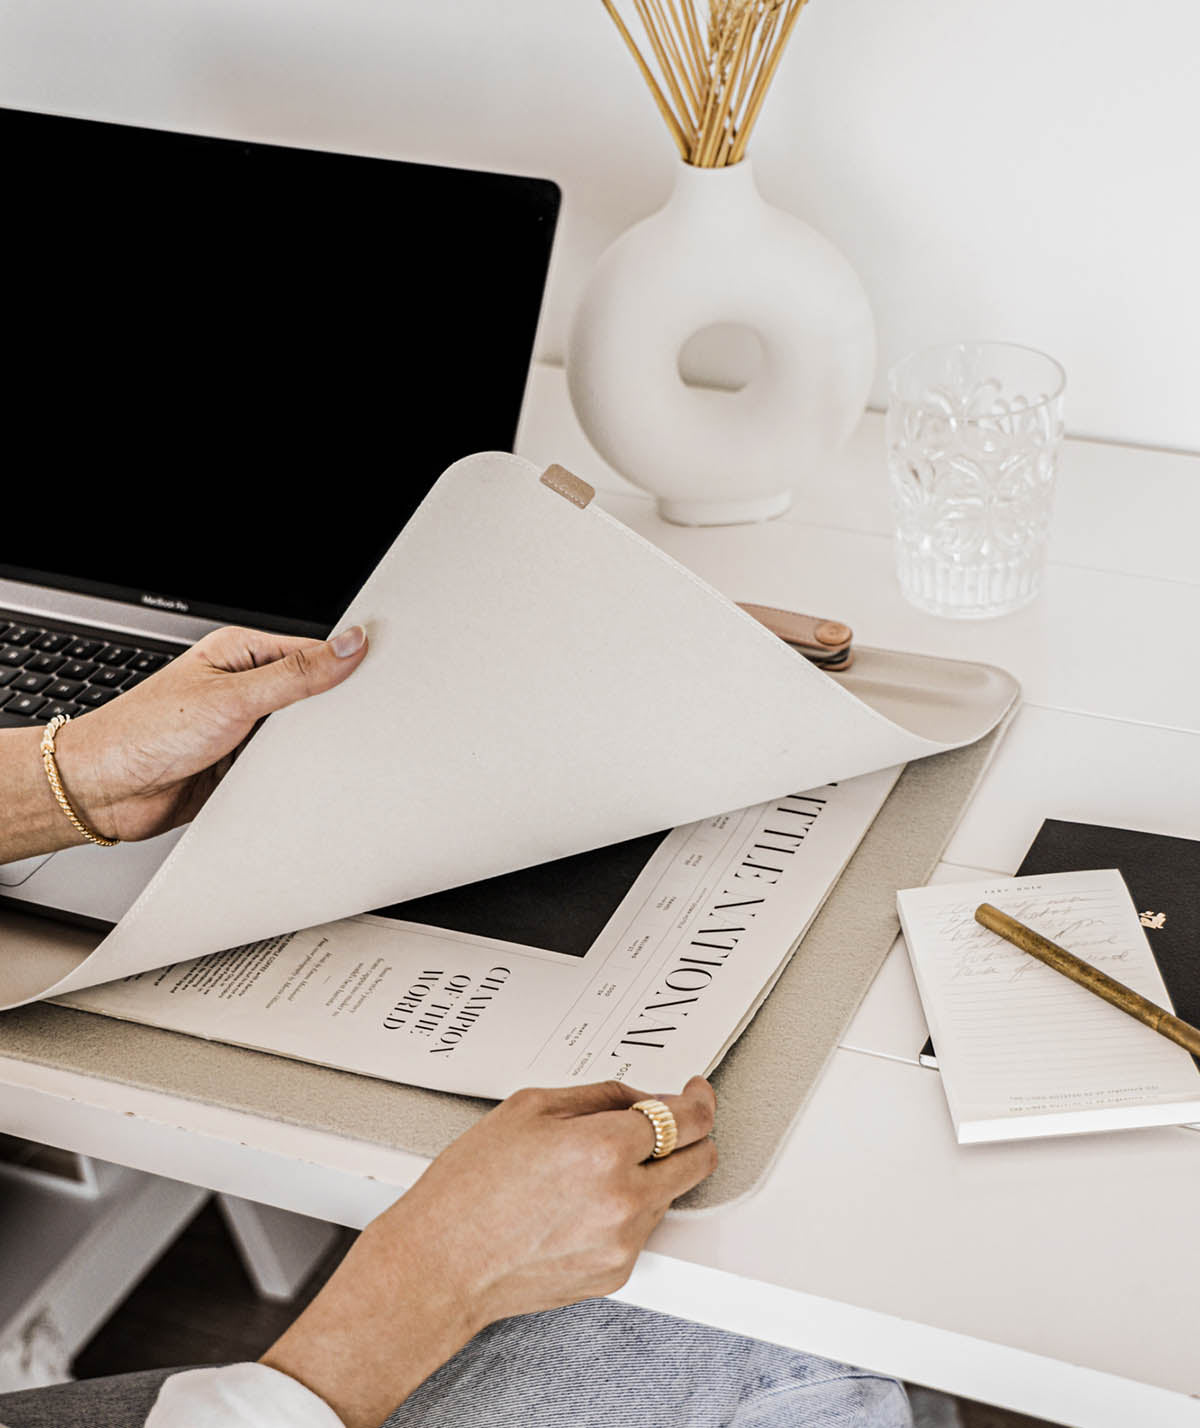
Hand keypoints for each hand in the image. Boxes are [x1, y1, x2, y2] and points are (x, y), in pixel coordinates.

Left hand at [56, 624, 367, 842]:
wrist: (104, 791)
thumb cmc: (144, 731)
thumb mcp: (233, 698)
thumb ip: (296, 675)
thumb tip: (346, 644)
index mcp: (240, 653)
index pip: (312, 652)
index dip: (346, 665)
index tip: (380, 675)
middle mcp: (242, 688)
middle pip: (310, 696)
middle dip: (328, 712)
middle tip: (355, 722)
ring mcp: (242, 728)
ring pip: (298, 736)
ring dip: (306, 748)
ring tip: (316, 753)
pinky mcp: (239, 765)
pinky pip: (281, 767)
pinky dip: (290, 775)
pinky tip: (295, 778)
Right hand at [261, 1076, 717, 1427]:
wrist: (440, 1264)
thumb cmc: (469, 1188)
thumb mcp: (528, 1108)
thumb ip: (597, 1095)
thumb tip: (638, 1098)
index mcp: (603, 1148)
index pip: (688, 1118)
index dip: (700, 1098)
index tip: (697, 1091)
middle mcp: (624, 1198)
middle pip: (700, 1159)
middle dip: (694, 1134)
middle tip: (673, 1120)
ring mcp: (623, 1241)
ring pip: (671, 1194)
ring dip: (654, 1173)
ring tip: (596, 1167)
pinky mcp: (616, 1273)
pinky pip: (642, 1229)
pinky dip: (629, 1208)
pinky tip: (583, 1202)